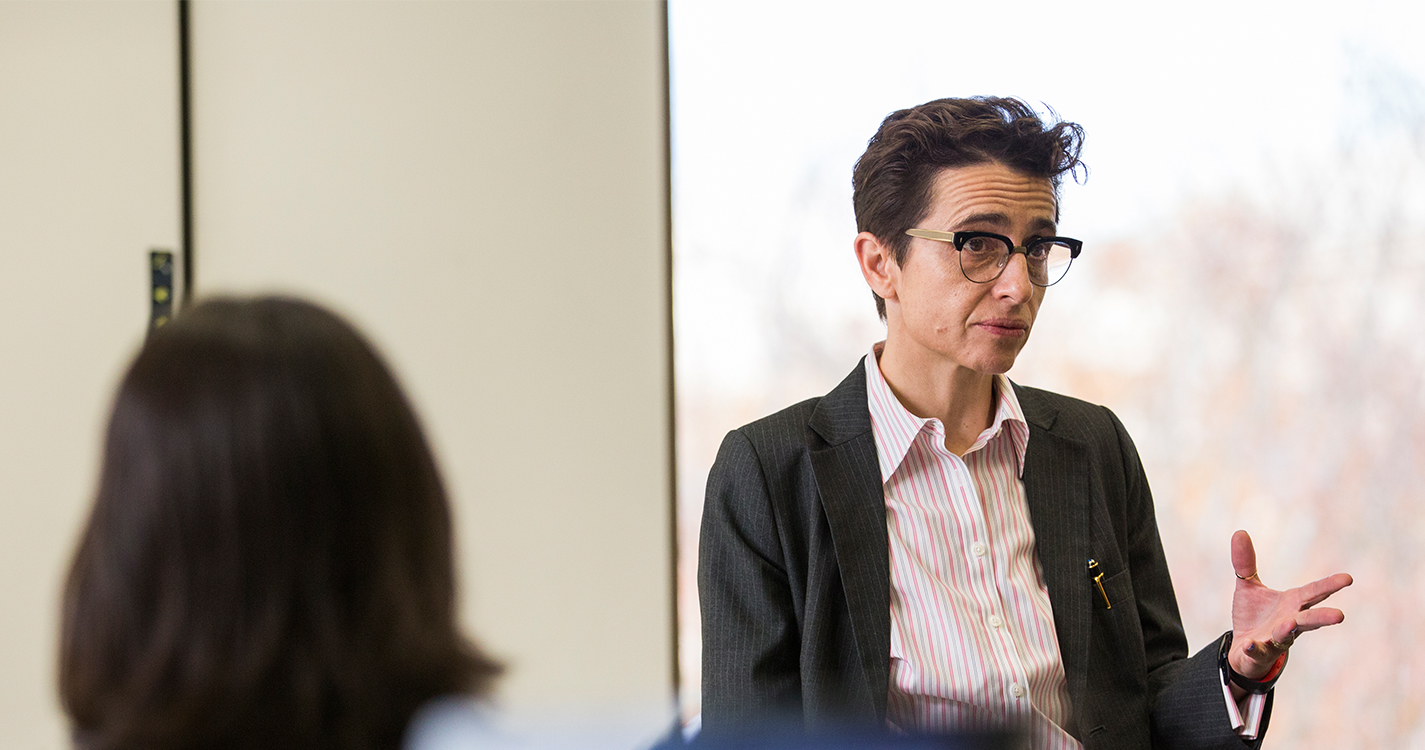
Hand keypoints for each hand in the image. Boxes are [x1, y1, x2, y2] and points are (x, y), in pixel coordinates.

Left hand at [1228, 529, 1351, 678]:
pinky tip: (1251, 643)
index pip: (1314, 593)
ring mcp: (1276, 640)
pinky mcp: (1259, 653)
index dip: (1330, 585)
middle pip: (1309, 619)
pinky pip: (1258, 651)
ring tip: (1290, 623)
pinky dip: (1255, 648)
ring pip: (1286, 636)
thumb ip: (1245, 563)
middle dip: (1323, 617)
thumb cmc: (1254, 616)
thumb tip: (1239, 532)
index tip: (1348, 578)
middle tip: (1340, 615)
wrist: (1243, 649)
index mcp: (1292, 604)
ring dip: (1288, 630)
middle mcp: (1290, 622)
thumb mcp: (1248, 586)